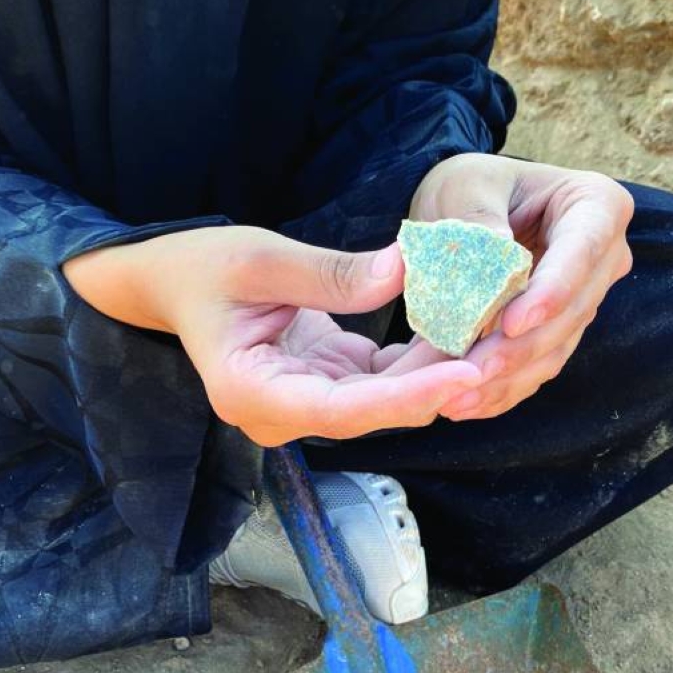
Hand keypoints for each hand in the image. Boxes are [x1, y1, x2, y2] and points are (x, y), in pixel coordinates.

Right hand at [63, 225, 482, 445]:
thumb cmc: (200, 267)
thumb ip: (332, 273)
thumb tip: (410, 270)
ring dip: (435, 371)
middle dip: (437, 385)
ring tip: (493, 333)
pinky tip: (460, 326)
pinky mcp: (324, 385)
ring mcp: (304, 405)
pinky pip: (380, 381)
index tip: (464, 377)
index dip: (407, 397)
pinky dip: (417, 358)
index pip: (344, 409)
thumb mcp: (258, 258)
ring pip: (384, 400)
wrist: (171, 283)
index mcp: (253, 393)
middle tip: (501, 353)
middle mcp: (281, 414)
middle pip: (374, 411)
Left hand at [408, 153, 633, 420]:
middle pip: (572, 311)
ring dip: (509, 379)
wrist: (466, 210)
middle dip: (521, 348)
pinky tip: (468, 406)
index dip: (551, 292)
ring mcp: (585, 299)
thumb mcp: (465, 185)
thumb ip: (478, 215)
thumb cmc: (470, 187)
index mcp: (595, 205)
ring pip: (556, 348)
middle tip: (472, 372)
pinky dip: (503, 390)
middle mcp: (604, 257)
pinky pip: (538, 368)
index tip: (512, 323)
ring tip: (458, 400)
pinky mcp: (561, 333)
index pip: (582, 252)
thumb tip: (496, 250)